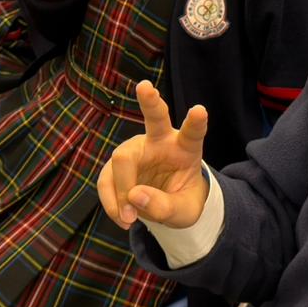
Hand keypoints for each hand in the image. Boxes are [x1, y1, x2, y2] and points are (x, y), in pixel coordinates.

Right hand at [98, 81, 208, 229]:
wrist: (165, 204)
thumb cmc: (181, 201)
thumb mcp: (182, 212)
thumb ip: (164, 207)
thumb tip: (134, 197)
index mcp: (185, 148)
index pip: (192, 132)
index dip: (195, 122)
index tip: (200, 110)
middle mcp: (160, 141)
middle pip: (155, 117)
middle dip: (150, 102)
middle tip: (145, 87)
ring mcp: (136, 149)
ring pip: (122, 160)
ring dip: (122, 192)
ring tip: (130, 219)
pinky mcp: (117, 163)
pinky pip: (107, 180)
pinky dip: (112, 202)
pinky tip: (122, 217)